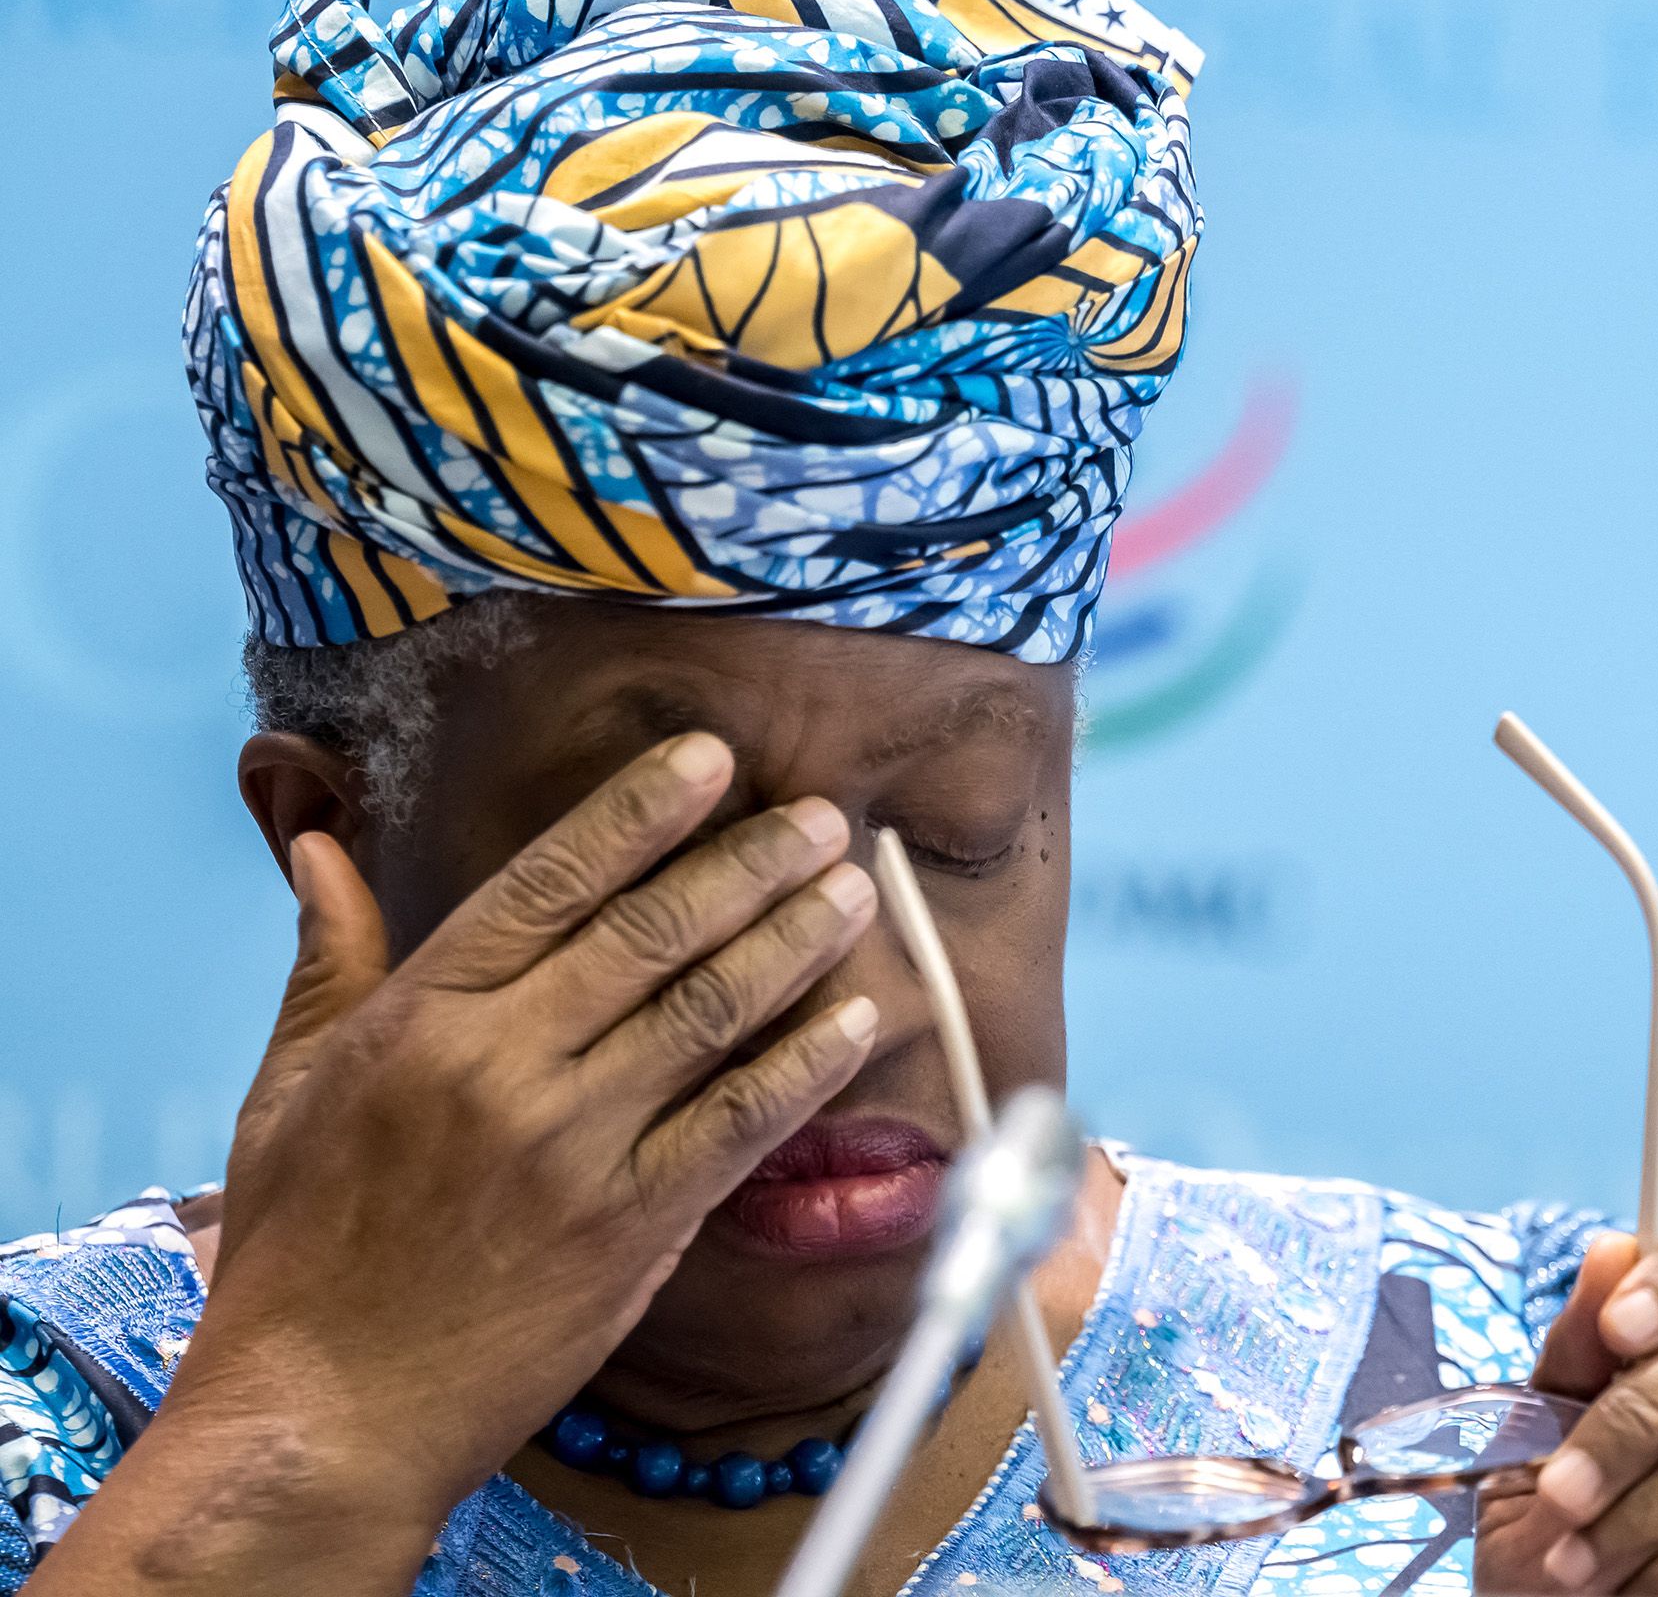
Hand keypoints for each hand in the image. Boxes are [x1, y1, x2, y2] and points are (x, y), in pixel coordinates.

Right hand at [38, 734, 877, 1590]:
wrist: (324, 1412)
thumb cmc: (301, 1251)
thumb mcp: (285, 1089)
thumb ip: (329, 960)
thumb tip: (321, 849)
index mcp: (420, 1017)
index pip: (550, 882)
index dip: (638, 812)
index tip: (711, 760)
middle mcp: (503, 1066)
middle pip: (651, 933)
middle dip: (750, 864)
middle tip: (822, 818)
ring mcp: (573, 1146)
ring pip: (709, 1014)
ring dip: (794, 944)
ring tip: (854, 892)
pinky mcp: (629, 1226)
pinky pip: (738, 1123)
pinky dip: (806, 1066)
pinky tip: (856, 1021)